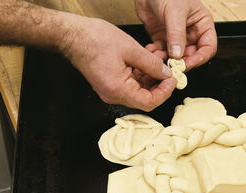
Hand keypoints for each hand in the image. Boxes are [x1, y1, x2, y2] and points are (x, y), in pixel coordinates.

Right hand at [60, 16, 176, 111]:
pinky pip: (129, 85)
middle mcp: (113, 95)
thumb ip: (151, 64)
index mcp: (118, 90)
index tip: (172, 79)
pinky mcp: (108, 83)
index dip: (164, 93)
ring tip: (158, 61)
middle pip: (143, 99)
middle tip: (169, 70)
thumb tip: (166, 74)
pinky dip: (140, 76)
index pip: (148, 103)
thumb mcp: (131, 49)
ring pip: (137, 91)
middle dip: (159, 85)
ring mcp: (109, 90)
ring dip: (150, 79)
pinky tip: (146, 62)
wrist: (73, 36)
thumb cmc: (95, 40)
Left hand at [135, 0, 216, 69]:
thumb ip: (177, 34)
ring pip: (175, 56)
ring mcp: (176, 37)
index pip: (208, 47)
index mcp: (202, 24)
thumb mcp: (175, 12)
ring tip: (158, 58)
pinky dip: (156, 55)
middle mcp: (191, 32)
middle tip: (171, 66)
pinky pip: (161, 52)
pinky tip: (151, 52)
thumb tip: (178, 54)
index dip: (199, 58)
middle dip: (181, 62)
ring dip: (166, 60)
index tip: (187, 64)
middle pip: (191, 55)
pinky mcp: (162, 38)